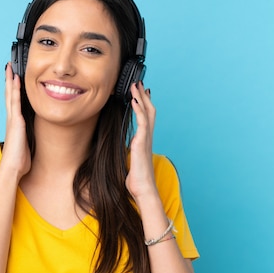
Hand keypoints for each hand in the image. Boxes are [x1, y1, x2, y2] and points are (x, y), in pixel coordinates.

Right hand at [0, 63, 30, 180]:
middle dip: (9, 81)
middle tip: (9, 67)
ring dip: (10, 81)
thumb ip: (27, 138)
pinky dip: (15, 90)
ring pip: (11, 95)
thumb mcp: (26, 145)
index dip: (12, 90)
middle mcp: (12, 119)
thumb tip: (31, 137)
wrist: (12, 168)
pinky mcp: (16, 121)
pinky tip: (16, 80)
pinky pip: (15, 102)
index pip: (13, 103)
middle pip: (9, 95)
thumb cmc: (19, 160)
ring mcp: (13, 119)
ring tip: (10, 68)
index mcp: (14, 124)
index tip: (13, 78)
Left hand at [125, 81, 157, 200]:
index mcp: (144, 140)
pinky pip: (142, 122)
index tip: (141, 92)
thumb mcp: (131, 161)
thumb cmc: (137, 179)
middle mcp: (147, 137)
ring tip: (135, 85)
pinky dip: (138, 109)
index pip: (146, 117)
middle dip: (144, 96)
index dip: (144, 103)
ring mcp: (146, 138)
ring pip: (147, 112)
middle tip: (139, 82)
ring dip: (141, 97)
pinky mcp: (142, 142)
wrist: (143, 189)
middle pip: (149, 110)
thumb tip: (124, 150)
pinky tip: (134, 100)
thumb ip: (129, 152)